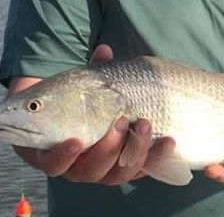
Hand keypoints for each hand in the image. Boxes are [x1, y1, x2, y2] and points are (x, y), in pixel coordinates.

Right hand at [12, 44, 169, 185]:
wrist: (94, 116)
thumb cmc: (78, 99)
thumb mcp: (81, 86)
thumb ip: (92, 73)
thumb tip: (104, 51)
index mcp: (57, 151)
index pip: (54, 163)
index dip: (62, 156)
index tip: (76, 141)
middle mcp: (80, 167)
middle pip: (91, 170)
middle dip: (108, 148)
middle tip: (120, 121)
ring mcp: (106, 171)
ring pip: (118, 173)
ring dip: (134, 149)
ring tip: (145, 124)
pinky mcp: (129, 169)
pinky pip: (143, 169)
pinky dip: (156, 156)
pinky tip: (169, 141)